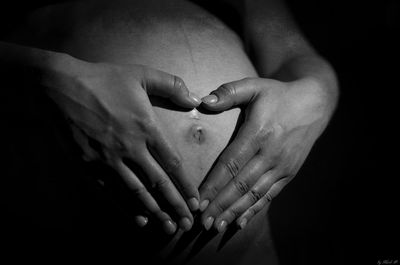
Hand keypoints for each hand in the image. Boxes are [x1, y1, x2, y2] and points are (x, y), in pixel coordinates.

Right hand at [43, 55, 201, 233]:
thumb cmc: (102, 79)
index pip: (172, 163)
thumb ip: (171, 85)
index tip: (195, 200)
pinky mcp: (88, 166)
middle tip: (186, 224)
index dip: (185, 184)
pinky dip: (125, 207)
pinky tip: (137, 219)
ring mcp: (108, 159)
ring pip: (136, 192)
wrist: (59, 86)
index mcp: (146, 128)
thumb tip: (194, 100)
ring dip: (154, 211)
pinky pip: (111, 191)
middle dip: (175, 205)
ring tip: (168, 227)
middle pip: (158, 183)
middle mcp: (131, 148)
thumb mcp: (141, 74)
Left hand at [198, 77, 333, 231]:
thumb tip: (203, 102)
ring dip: (234, 212)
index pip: (230, 164)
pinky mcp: (289, 173)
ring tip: (216, 227)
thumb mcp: (254, 86)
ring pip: (255, 195)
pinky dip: (254, 210)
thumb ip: (228, 92)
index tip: (197, 201)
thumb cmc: (278, 94)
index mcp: (258, 133)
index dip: (213, 185)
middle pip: (241, 185)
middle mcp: (271, 154)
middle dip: (220, 206)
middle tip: (202, 223)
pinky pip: (270, 195)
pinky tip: (240, 223)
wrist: (315, 104)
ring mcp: (282, 166)